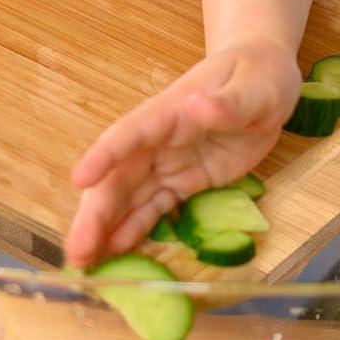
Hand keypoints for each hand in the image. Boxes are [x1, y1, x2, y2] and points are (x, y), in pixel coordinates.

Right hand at [64, 38, 300, 265]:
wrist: (262, 79)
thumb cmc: (257, 76)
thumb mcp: (254, 88)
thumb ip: (228, 104)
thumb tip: (198, 107)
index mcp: (170, 111)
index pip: (131, 132)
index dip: (105, 155)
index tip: (79, 179)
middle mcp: (159, 140)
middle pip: (119, 177)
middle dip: (95, 213)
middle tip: (77, 251)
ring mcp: (168, 163)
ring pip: (128, 198)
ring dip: (105, 229)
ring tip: (85, 262)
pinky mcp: (183, 182)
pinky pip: (153, 208)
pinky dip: (133, 230)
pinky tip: (114, 253)